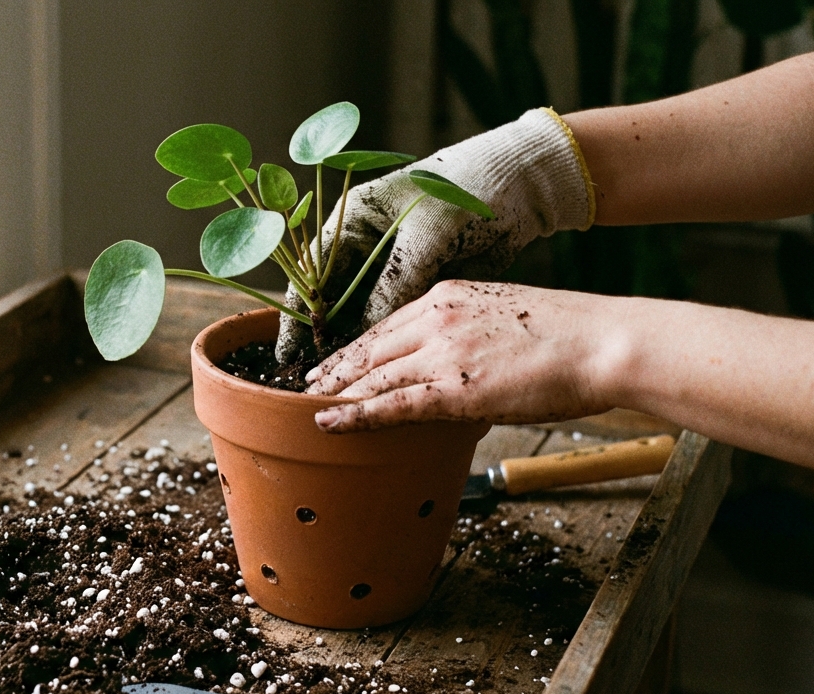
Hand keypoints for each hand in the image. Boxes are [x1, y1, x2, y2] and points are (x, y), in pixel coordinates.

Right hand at [275, 108, 594, 363]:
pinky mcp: (422, 288)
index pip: (312, 275)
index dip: (299, 315)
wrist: (523, 186)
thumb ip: (393, 282)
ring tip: (342, 388)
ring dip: (355, 352)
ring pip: (363, 319)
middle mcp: (365, 250)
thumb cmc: (465, 191)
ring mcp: (393, 271)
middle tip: (314, 384)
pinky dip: (391, 349)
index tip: (289, 352)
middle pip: (333, 303)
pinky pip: (397, 325)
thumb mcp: (425, 235)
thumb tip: (365, 335)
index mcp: (352, 223)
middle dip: (323, 343)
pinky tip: (381, 374)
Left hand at [305, 281, 613, 431]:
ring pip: (372, 375)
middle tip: (306, 384)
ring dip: (336, 393)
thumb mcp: (507, 318)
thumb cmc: (569, 338)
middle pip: (369, 347)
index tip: (338, 360)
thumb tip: (461, 366)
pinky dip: (353, 415)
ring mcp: (442, 352)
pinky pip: (390, 404)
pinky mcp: (453, 388)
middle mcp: (436, 318)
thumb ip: (473, 336)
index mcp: (449, 296)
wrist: (602, 343)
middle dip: (335, 369)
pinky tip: (328, 423)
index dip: (358, 347)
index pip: (388, 325)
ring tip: (308, 406)